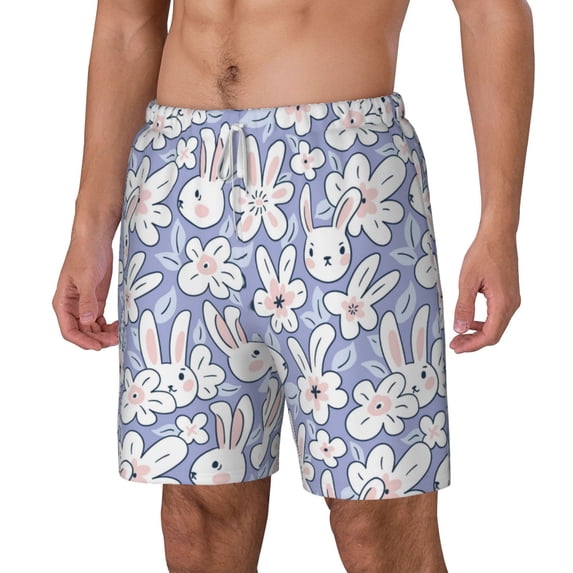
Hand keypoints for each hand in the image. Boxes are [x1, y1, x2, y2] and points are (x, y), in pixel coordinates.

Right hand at [53, 238, 117, 349]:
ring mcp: (84, 305)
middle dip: (98, 339)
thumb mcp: (86, 278)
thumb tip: (86, 321)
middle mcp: (72, 307)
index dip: (83, 341)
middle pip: (83, 332)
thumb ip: (87, 301)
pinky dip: (108, 326)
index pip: (69, 331)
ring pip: (92, 329)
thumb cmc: (85, 255)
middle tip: (115, 340)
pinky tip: (119, 326)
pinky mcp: (96, 301)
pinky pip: (100, 320)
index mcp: (63, 303)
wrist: (95, 240)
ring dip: (104, 334)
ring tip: (120, 334)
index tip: (97, 346)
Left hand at [450, 232, 519, 353]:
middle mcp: (511, 303)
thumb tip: (459, 328)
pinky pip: (497, 315)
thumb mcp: (467, 281)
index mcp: (503, 302)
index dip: (472, 345)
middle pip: (494, 334)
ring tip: (459, 335)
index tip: (457, 348)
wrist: (498, 235)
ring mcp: (512, 299)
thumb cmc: (484, 253)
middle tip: (455, 345)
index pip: (490, 335)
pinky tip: (469, 321)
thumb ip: (463, 306)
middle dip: (474, 342)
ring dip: (478, 333)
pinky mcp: (508, 294)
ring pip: (496, 325)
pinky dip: (483, 322)